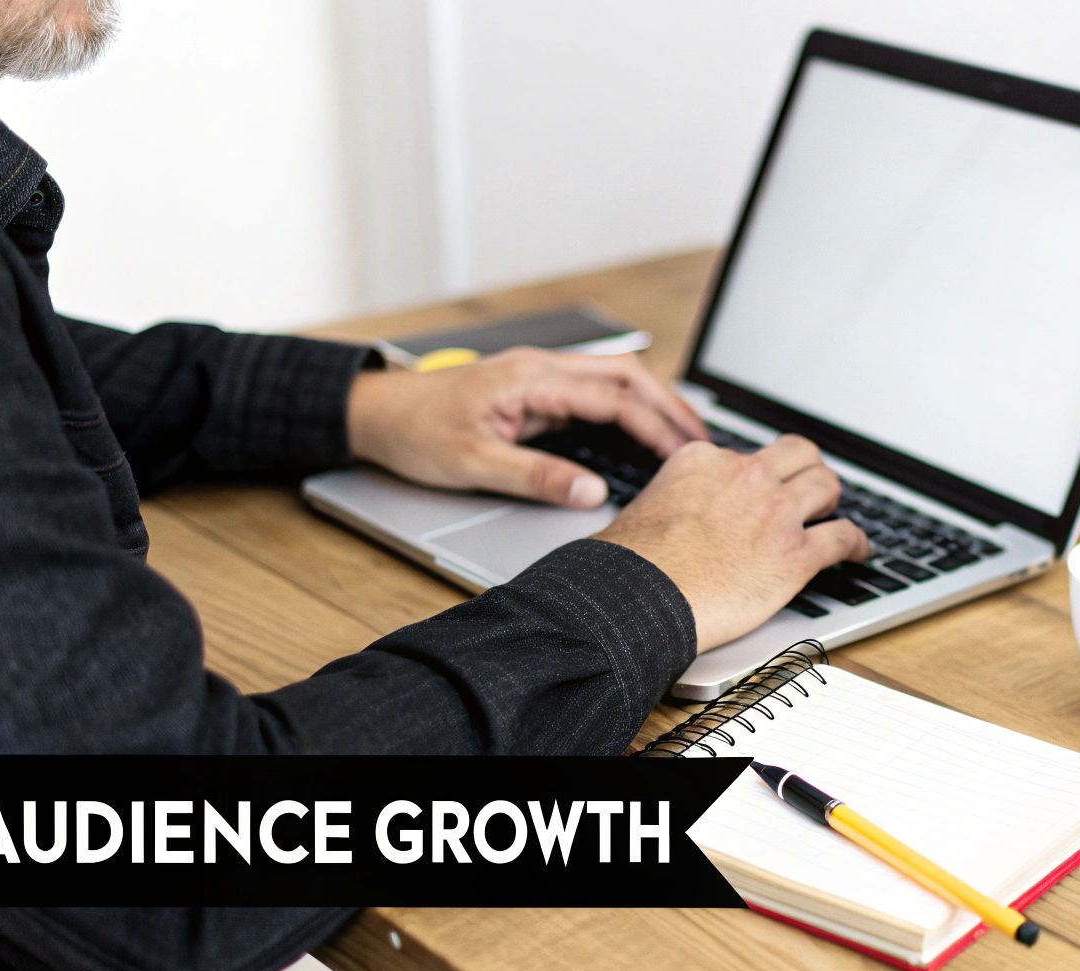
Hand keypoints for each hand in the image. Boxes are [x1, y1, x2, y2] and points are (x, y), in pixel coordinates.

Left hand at [345, 349, 706, 505]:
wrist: (376, 413)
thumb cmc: (415, 431)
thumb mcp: (473, 463)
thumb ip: (537, 476)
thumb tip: (592, 490)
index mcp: (532, 379)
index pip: (613, 398)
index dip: (655, 427)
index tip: (683, 454)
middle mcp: (542, 369)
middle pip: (627, 376)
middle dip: (669, 407)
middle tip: (702, 442)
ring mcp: (540, 377)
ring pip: (614, 380)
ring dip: (652, 404)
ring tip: (684, 438)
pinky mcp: (536, 392)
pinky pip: (594, 394)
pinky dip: (627, 410)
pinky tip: (641, 434)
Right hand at [596, 436, 869, 652]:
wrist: (637, 598)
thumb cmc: (629, 565)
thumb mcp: (646, 505)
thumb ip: (674, 498)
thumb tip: (675, 516)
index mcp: (704, 460)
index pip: (745, 455)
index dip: (757, 475)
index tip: (759, 488)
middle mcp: (745, 475)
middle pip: (798, 454)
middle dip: (805, 469)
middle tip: (807, 489)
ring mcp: (776, 512)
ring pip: (826, 484)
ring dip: (831, 499)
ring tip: (832, 513)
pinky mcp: (796, 554)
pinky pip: (844, 537)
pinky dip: (857, 544)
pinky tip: (859, 552)